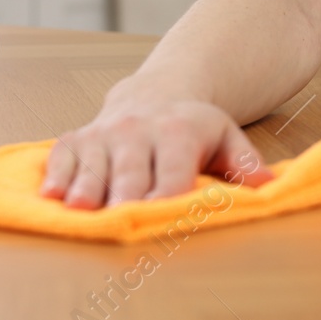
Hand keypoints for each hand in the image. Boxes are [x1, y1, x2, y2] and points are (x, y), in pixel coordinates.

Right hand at [39, 85, 275, 207]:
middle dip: (126, 201)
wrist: (154, 93)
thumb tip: (266, 186)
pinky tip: (54, 197)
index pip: (172, 172)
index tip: (164, 219)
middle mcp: (136, 131)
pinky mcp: (74, 139)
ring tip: (82, 212)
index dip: (168, 198)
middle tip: (121, 226)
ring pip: (92, 168)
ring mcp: (102, 135)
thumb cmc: (192, 126)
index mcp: (177, 132)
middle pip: (129, 175)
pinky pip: (59, 158)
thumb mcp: (226, 135)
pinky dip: (56, 178)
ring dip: (87, 191)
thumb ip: (245, 161)